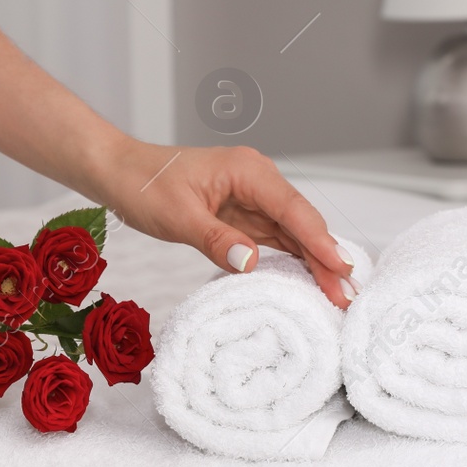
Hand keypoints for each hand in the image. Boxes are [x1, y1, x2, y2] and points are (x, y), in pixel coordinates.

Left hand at [95, 141, 358, 307]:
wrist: (118, 172)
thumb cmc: (143, 185)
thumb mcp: (177, 216)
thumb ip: (216, 240)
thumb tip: (252, 264)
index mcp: (247, 171)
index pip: (293, 209)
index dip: (320, 241)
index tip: (342, 269)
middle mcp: (257, 181)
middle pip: (300, 223)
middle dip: (326, 258)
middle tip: (347, 295)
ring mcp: (251, 199)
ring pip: (291, 234)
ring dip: (313, 263)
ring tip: (336, 295)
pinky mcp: (241, 216)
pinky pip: (273, 239)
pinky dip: (290, 260)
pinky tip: (306, 282)